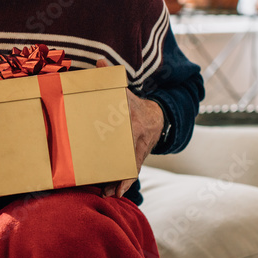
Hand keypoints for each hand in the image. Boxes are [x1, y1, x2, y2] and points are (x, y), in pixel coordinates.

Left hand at [95, 59, 162, 197]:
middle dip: (117, 174)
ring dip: (120, 183)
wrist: (160, 115)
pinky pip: (133, 171)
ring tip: (108, 195)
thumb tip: (98, 62)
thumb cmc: (136, 104)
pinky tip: (116, 192)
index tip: (108, 161)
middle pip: (127, 159)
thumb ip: (111, 78)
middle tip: (104, 188)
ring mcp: (141, 149)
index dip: (118, 150)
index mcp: (133, 122)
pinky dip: (125, 182)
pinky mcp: (140, 157)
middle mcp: (139, 138)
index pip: (125, 137)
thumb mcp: (126, 91)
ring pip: (131, 168)